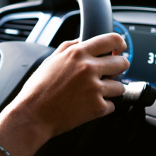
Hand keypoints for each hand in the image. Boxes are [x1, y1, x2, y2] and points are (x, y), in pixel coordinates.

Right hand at [1, 33, 129, 140]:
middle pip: (122, 63)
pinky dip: (102, 107)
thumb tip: (83, 40)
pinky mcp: (98, 107)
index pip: (111, 40)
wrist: (33, 115)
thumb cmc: (38, 89)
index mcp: (77, 53)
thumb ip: (69, 47)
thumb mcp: (51, 60)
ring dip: (110, 91)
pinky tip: (86, 105)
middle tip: (108, 74)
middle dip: (117, 69)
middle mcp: (88, 68)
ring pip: (120, 86)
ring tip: (92, 93)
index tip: (120, 48)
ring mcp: (95, 88)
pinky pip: (112, 105)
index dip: (120, 43)